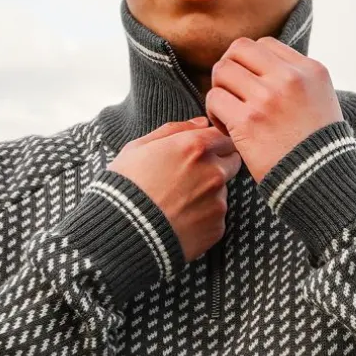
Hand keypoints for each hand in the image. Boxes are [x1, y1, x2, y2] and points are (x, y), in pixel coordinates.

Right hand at [107, 117, 241, 262]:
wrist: (123, 232)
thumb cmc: (125, 187)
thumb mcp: (138, 148)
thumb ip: (174, 130)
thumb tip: (200, 123)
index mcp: (195, 147)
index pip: (223, 136)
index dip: (213, 142)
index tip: (200, 151)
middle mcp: (213, 172)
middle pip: (232, 161)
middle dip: (217, 164)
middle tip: (189, 177)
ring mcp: (218, 201)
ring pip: (223, 190)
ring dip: (209, 193)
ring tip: (179, 202)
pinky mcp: (217, 226)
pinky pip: (216, 216)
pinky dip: (203, 217)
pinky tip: (181, 220)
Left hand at [205, 36, 343, 182]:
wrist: (321, 180)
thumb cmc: (318, 146)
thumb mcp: (321, 100)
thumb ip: (296, 79)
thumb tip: (260, 67)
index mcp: (310, 69)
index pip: (265, 44)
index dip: (250, 63)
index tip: (252, 84)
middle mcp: (290, 77)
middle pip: (239, 49)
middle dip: (230, 69)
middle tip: (233, 93)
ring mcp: (268, 97)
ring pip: (222, 71)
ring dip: (220, 91)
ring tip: (231, 113)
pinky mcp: (248, 120)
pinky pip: (214, 99)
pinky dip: (215, 113)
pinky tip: (229, 129)